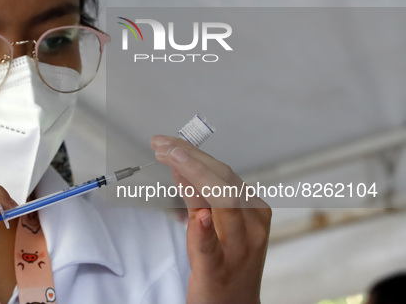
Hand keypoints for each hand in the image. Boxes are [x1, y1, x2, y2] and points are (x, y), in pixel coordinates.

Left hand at [151, 136, 270, 303]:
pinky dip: (205, 231)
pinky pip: (212, 248)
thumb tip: (179, 165)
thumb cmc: (227, 264)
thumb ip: (199, 196)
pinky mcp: (219, 271)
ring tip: (171, 157)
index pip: (222, 172)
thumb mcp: (217, 224)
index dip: (195, 154)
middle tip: (162, 144)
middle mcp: (251, 226)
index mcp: (252, 210)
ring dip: (194, 175)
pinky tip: (199, 217)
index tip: (169, 142)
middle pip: (222, 180)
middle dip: (191, 157)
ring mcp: (238, 249)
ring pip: (223, 203)